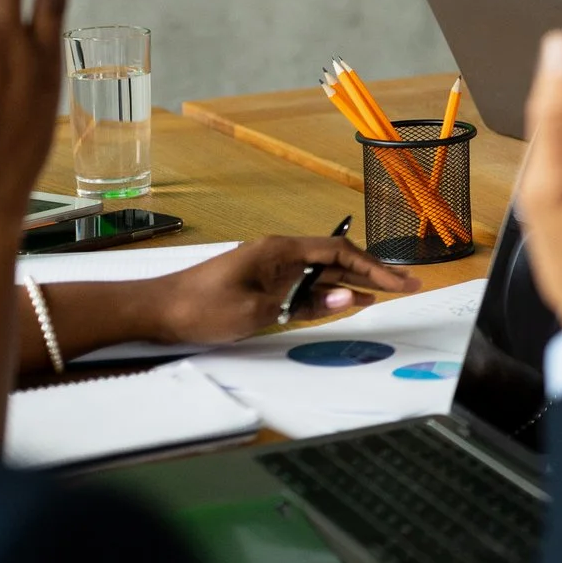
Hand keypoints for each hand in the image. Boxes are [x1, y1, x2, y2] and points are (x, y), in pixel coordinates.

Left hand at [152, 235, 419, 342]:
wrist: (155, 311)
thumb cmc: (199, 308)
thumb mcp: (257, 312)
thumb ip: (306, 304)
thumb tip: (348, 297)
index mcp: (280, 250)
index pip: (340, 252)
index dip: (374, 267)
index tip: (400, 282)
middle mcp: (279, 253)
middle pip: (336, 258)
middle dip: (373, 271)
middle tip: (406, 285)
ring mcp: (271, 267)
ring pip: (323, 270)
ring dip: (355, 281)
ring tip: (387, 292)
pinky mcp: (262, 282)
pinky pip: (306, 283)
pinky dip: (330, 290)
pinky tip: (347, 299)